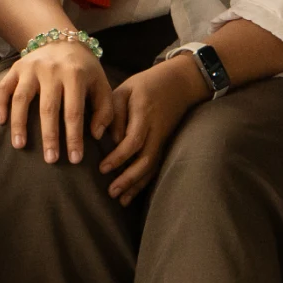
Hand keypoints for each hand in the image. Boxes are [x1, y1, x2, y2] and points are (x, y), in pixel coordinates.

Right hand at [0, 38, 113, 163]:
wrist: (62, 39)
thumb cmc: (84, 69)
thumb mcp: (101, 84)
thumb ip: (104, 110)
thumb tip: (95, 135)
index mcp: (75, 75)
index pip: (74, 111)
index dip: (74, 137)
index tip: (75, 159)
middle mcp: (52, 70)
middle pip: (48, 108)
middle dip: (49, 136)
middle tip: (50, 160)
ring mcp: (31, 68)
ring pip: (22, 98)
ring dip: (19, 123)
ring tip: (19, 146)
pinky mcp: (16, 68)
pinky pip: (4, 87)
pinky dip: (0, 104)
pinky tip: (0, 123)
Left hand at [96, 58, 204, 201]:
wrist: (180, 83)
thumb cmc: (147, 84)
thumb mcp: (126, 89)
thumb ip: (114, 112)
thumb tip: (107, 138)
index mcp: (144, 115)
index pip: (133, 141)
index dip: (119, 157)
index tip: (102, 168)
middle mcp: (156, 131)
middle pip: (146, 159)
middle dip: (129, 178)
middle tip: (111, 191)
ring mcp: (163, 139)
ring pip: (152, 167)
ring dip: (136, 185)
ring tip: (120, 200)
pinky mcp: (164, 144)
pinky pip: (156, 166)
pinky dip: (144, 181)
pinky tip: (132, 194)